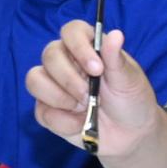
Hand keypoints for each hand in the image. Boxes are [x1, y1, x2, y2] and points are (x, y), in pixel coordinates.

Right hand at [28, 23, 159, 157]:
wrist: (131, 136)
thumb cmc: (132, 101)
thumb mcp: (129, 80)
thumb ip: (116, 58)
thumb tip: (117, 34)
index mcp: (87, 48)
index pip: (71, 31)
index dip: (78, 46)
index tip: (96, 68)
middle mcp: (65, 62)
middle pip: (49, 55)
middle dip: (69, 79)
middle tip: (90, 96)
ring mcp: (53, 85)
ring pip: (34, 80)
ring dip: (60, 98)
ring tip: (84, 108)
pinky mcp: (47, 109)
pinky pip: (41, 111)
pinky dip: (63, 122)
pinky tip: (80, 124)